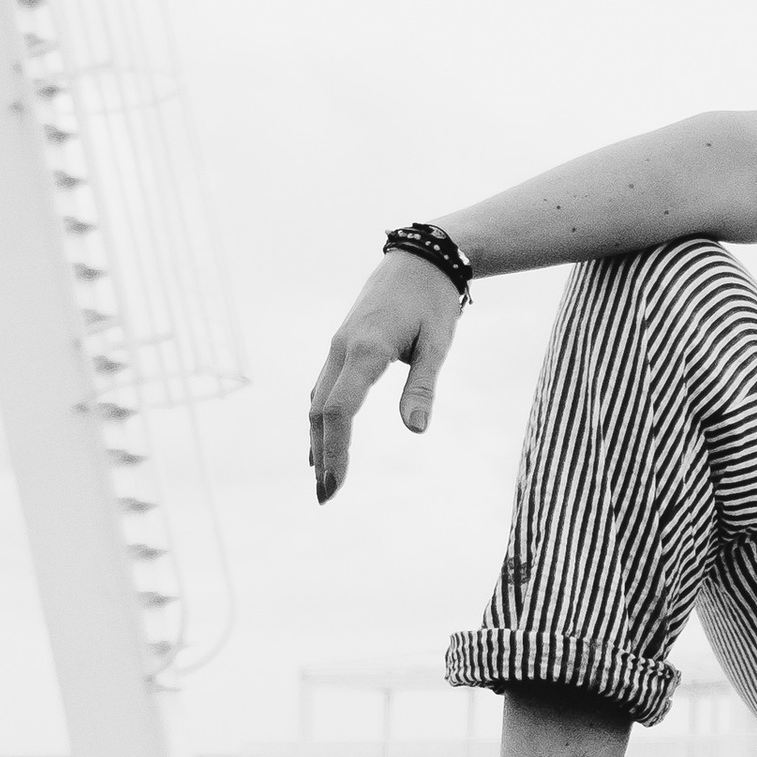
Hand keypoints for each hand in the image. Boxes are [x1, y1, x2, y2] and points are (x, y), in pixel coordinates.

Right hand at [307, 252, 465, 501]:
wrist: (419, 259)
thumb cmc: (434, 301)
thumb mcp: (438, 343)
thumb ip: (424, 386)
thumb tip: (416, 430)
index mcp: (365, 350)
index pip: (341, 411)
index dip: (336, 450)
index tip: (337, 484)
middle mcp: (342, 350)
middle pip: (321, 412)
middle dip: (323, 456)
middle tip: (327, 497)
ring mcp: (337, 347)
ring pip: (318, 402)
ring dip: (318, 441)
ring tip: (322, 479)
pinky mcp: (341, 346)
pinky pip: (323, 389)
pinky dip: (321, 419)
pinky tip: (322, 441)